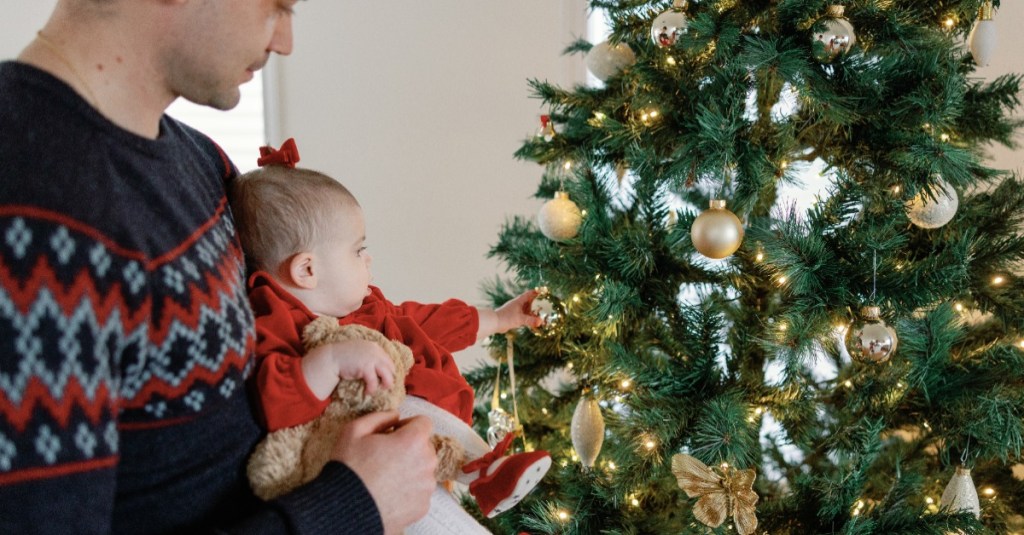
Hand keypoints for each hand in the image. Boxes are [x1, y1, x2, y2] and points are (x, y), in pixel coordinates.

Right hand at [330, 339, 395, 394]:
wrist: (330, 358)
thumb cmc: (343, 357)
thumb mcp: (360, 352)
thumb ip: (369, 356)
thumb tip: (377, 369)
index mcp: (375, 347)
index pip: (388, 360)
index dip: (388, 371)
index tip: (385, 378)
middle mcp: (376, 351)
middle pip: (391, 367)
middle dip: (389, 378)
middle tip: (385, 387)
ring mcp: (372, 359)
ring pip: (387, 375)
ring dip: (386, 384)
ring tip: (381, 390)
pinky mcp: (366, 367)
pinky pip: (374, 382)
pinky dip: (372, 389)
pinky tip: (368, 392)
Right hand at [331, 411, 436, 533]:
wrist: (344, 509)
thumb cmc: (349, 468)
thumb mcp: (355, 430)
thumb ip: (380, 417)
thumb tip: (395, 415)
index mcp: (413, 441)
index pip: (424, 423)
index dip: (407, 425)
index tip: (394, 433)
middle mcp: (426, 462)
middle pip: (424, 447)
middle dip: (409, 448)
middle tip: (386, 457)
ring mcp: (426, 486)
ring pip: (423, 469)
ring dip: (410, 469)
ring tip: (385, 478)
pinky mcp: (422, 505)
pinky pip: (419, 491)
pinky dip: (408, 490)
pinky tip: (389, 493)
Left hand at [494, 289, 542, 332]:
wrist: (494, 323)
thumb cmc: (506, 318)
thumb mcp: (520, 319)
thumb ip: (530, 320)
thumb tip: (540, 322)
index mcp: (519, 301)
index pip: (529, 294)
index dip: (537, 292)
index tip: (544, 292)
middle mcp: (518, 304)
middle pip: (530, 301)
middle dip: (537, 303)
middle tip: (546, 304)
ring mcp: (516, 310)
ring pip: (527, 309)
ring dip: (534, 311)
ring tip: (542, 313)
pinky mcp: (514, 316)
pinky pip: (524, 315)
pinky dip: (529, 317)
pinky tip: (534, 321)